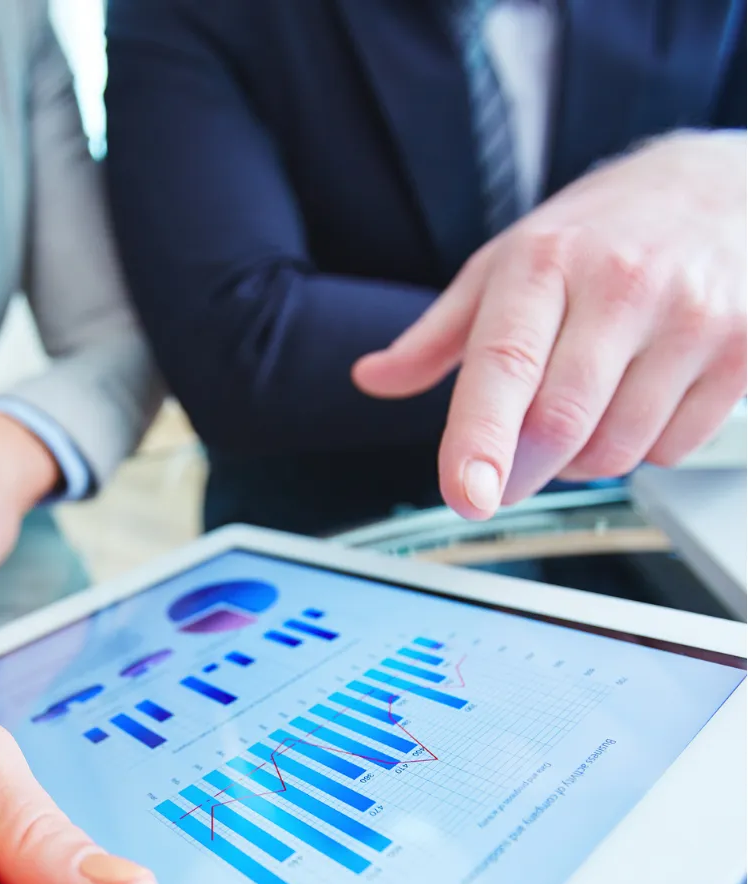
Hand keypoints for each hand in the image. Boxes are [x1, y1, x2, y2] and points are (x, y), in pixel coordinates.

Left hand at [353, 131, 746, 518]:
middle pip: (561, 425)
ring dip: (580, 460)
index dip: (481, 440)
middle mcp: (622, 285)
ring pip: (615, 449)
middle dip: (520, 470)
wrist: (716, 188)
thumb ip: (435, 335)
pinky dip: (640, 448)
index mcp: (544, 264)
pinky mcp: (743, 352)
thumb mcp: (502, 266)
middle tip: (504, 470)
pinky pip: (671, 449)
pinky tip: (636, 399)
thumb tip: (374, 378)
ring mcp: (691, 318)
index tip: (467, 495)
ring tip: (582, 406)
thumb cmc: (595, 235)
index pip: (506, 363)